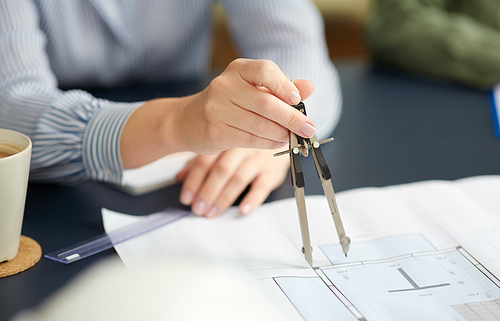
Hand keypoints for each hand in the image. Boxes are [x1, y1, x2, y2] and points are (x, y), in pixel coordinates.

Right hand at [175, 59, 314, 153]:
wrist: (188, 120)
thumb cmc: (228, 102)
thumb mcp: (252, 88)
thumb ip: (281, 87)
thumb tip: (309, 86)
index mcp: (238, 70)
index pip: (265, 70)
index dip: (284, 85)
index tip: (297, 100)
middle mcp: (224, 86)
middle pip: (266, 103)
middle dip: (292, 119)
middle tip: (308, 129)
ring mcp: (217, 110)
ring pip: (260, 125)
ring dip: (281, 134)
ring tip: (292, 138)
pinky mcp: (215, 132)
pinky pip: (250, 140)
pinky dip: (268, 143)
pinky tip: (277, 143)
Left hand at [175, 148, 288, 216]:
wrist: (280, 134)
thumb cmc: (247, 143)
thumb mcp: (223, 147)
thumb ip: (200, 160)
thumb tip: (179, 177)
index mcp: (225, 139)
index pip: (205, 161)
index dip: (194, 181)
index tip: (186, 198)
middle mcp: (241, 147)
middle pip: (221, 171)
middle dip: (207, 192)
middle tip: (198, 209)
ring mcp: (258, 158)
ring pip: (238, 179)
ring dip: (224, 198)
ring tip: (212, 212)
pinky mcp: (273, 171)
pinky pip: (262, 185)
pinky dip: (253, 199)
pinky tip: (243, 209)